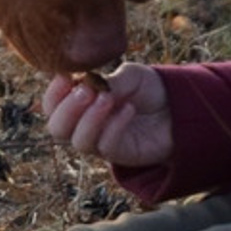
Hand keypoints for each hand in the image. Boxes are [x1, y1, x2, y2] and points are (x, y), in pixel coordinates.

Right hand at [42, 62, 172, 170]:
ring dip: (89, 119)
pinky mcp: (119, 154)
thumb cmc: (148, 90)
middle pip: (56, 128)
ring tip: (108, 99)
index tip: (66, 76)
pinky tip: (129, 110)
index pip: (52, 104)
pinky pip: (106, 145)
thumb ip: (109, 81)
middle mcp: (84, 124)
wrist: (178, 109)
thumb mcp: (129, 76)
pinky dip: (114, 126)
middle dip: (67, 108)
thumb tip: (89, 85)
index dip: (53, 92)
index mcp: (80, 102)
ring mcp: (100, 141)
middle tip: (86, 91)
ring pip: (78, 141)